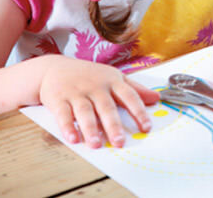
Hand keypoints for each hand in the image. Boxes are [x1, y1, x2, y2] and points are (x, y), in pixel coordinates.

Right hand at [38, 55, 159, 148]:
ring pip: (85, 112)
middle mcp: (96, 86)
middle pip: (107, 107)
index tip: (146, 127)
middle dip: (113, 125)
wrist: (55, 67)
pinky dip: (67, 127)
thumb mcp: (114, 77)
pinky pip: (63, 114)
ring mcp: (77, 92)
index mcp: (112, 81)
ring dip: (90, 128)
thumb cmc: (90, 75)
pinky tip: (73, 139)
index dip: (139, 111)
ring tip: (96, 144)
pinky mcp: (58, 99)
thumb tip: (157, 98)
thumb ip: (135, 89)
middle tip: (120, 142)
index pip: (129, 96)